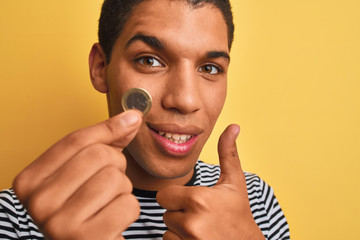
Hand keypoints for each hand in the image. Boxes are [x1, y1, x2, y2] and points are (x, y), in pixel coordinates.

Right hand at [13, 110, 141, 239]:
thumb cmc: (86, 207)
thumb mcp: (85, 172)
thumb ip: (105, 142)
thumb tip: (132, 117)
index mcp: (30, 180)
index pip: (76, 140)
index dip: (109, 128)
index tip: (133, 119)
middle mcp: (38, 202)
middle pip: (98, 156)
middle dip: (117, 164)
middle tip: (110, 182)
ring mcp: (59, 224)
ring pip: (115, 179)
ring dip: (123, 189)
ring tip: (109, 202)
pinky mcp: (86, 239)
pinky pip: (128, 205)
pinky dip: (129, 211)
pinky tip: (114, 220)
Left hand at [156, 124, 264, 239]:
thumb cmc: (239, 213)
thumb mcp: (234, 182)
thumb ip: (228, 153)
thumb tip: (233, 126)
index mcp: (199, 199)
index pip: (163, 195)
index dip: (176, 197)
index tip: (193, 200)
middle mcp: (191, 222)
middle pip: (165, 213)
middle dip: (178, 213)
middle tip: (200, 215)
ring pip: (166, 230)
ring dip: (178, 229)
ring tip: (200, 228)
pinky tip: (197, 239)